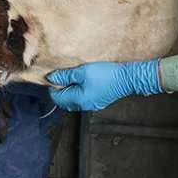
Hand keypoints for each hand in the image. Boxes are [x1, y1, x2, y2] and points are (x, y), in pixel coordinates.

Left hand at [47, 60, 161, 110]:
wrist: (126, 79)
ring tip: (76, 77)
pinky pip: (83, 99)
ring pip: (73, 100)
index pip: (55, 97)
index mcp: (77, 99)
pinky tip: (86, 82)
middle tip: (66, 75)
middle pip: (63, 100)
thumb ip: (65, 75)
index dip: (53, 85)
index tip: (57, 74)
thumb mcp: (83, 71)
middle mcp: (82, 106)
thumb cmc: (106, 74)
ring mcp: (91, 105)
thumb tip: (51, 78)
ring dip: (71, 90)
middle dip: (61, 88)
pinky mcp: (98, 102)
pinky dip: (80, 92)